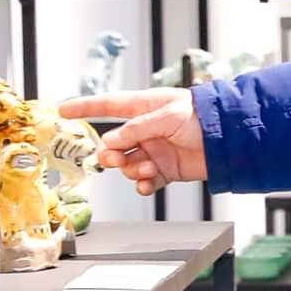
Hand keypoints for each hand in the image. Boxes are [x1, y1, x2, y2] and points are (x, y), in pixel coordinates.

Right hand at [59, 90, 205, 194]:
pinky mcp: (165, 170)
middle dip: (111, 154)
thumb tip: (111, 141)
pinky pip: (145, 180)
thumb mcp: (168, 116)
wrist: (228, 139)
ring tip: (146, 168)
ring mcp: (154, 151)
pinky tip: (147, 183)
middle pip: (114, 144)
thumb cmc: (203, 117)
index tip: (63, 109)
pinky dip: (143, 184)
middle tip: (114, 159)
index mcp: (144, 107)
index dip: (84, 107)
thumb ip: (137, 129)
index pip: (107, 106)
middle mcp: (146, 130)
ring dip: (132, 169)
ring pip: (128, 165)